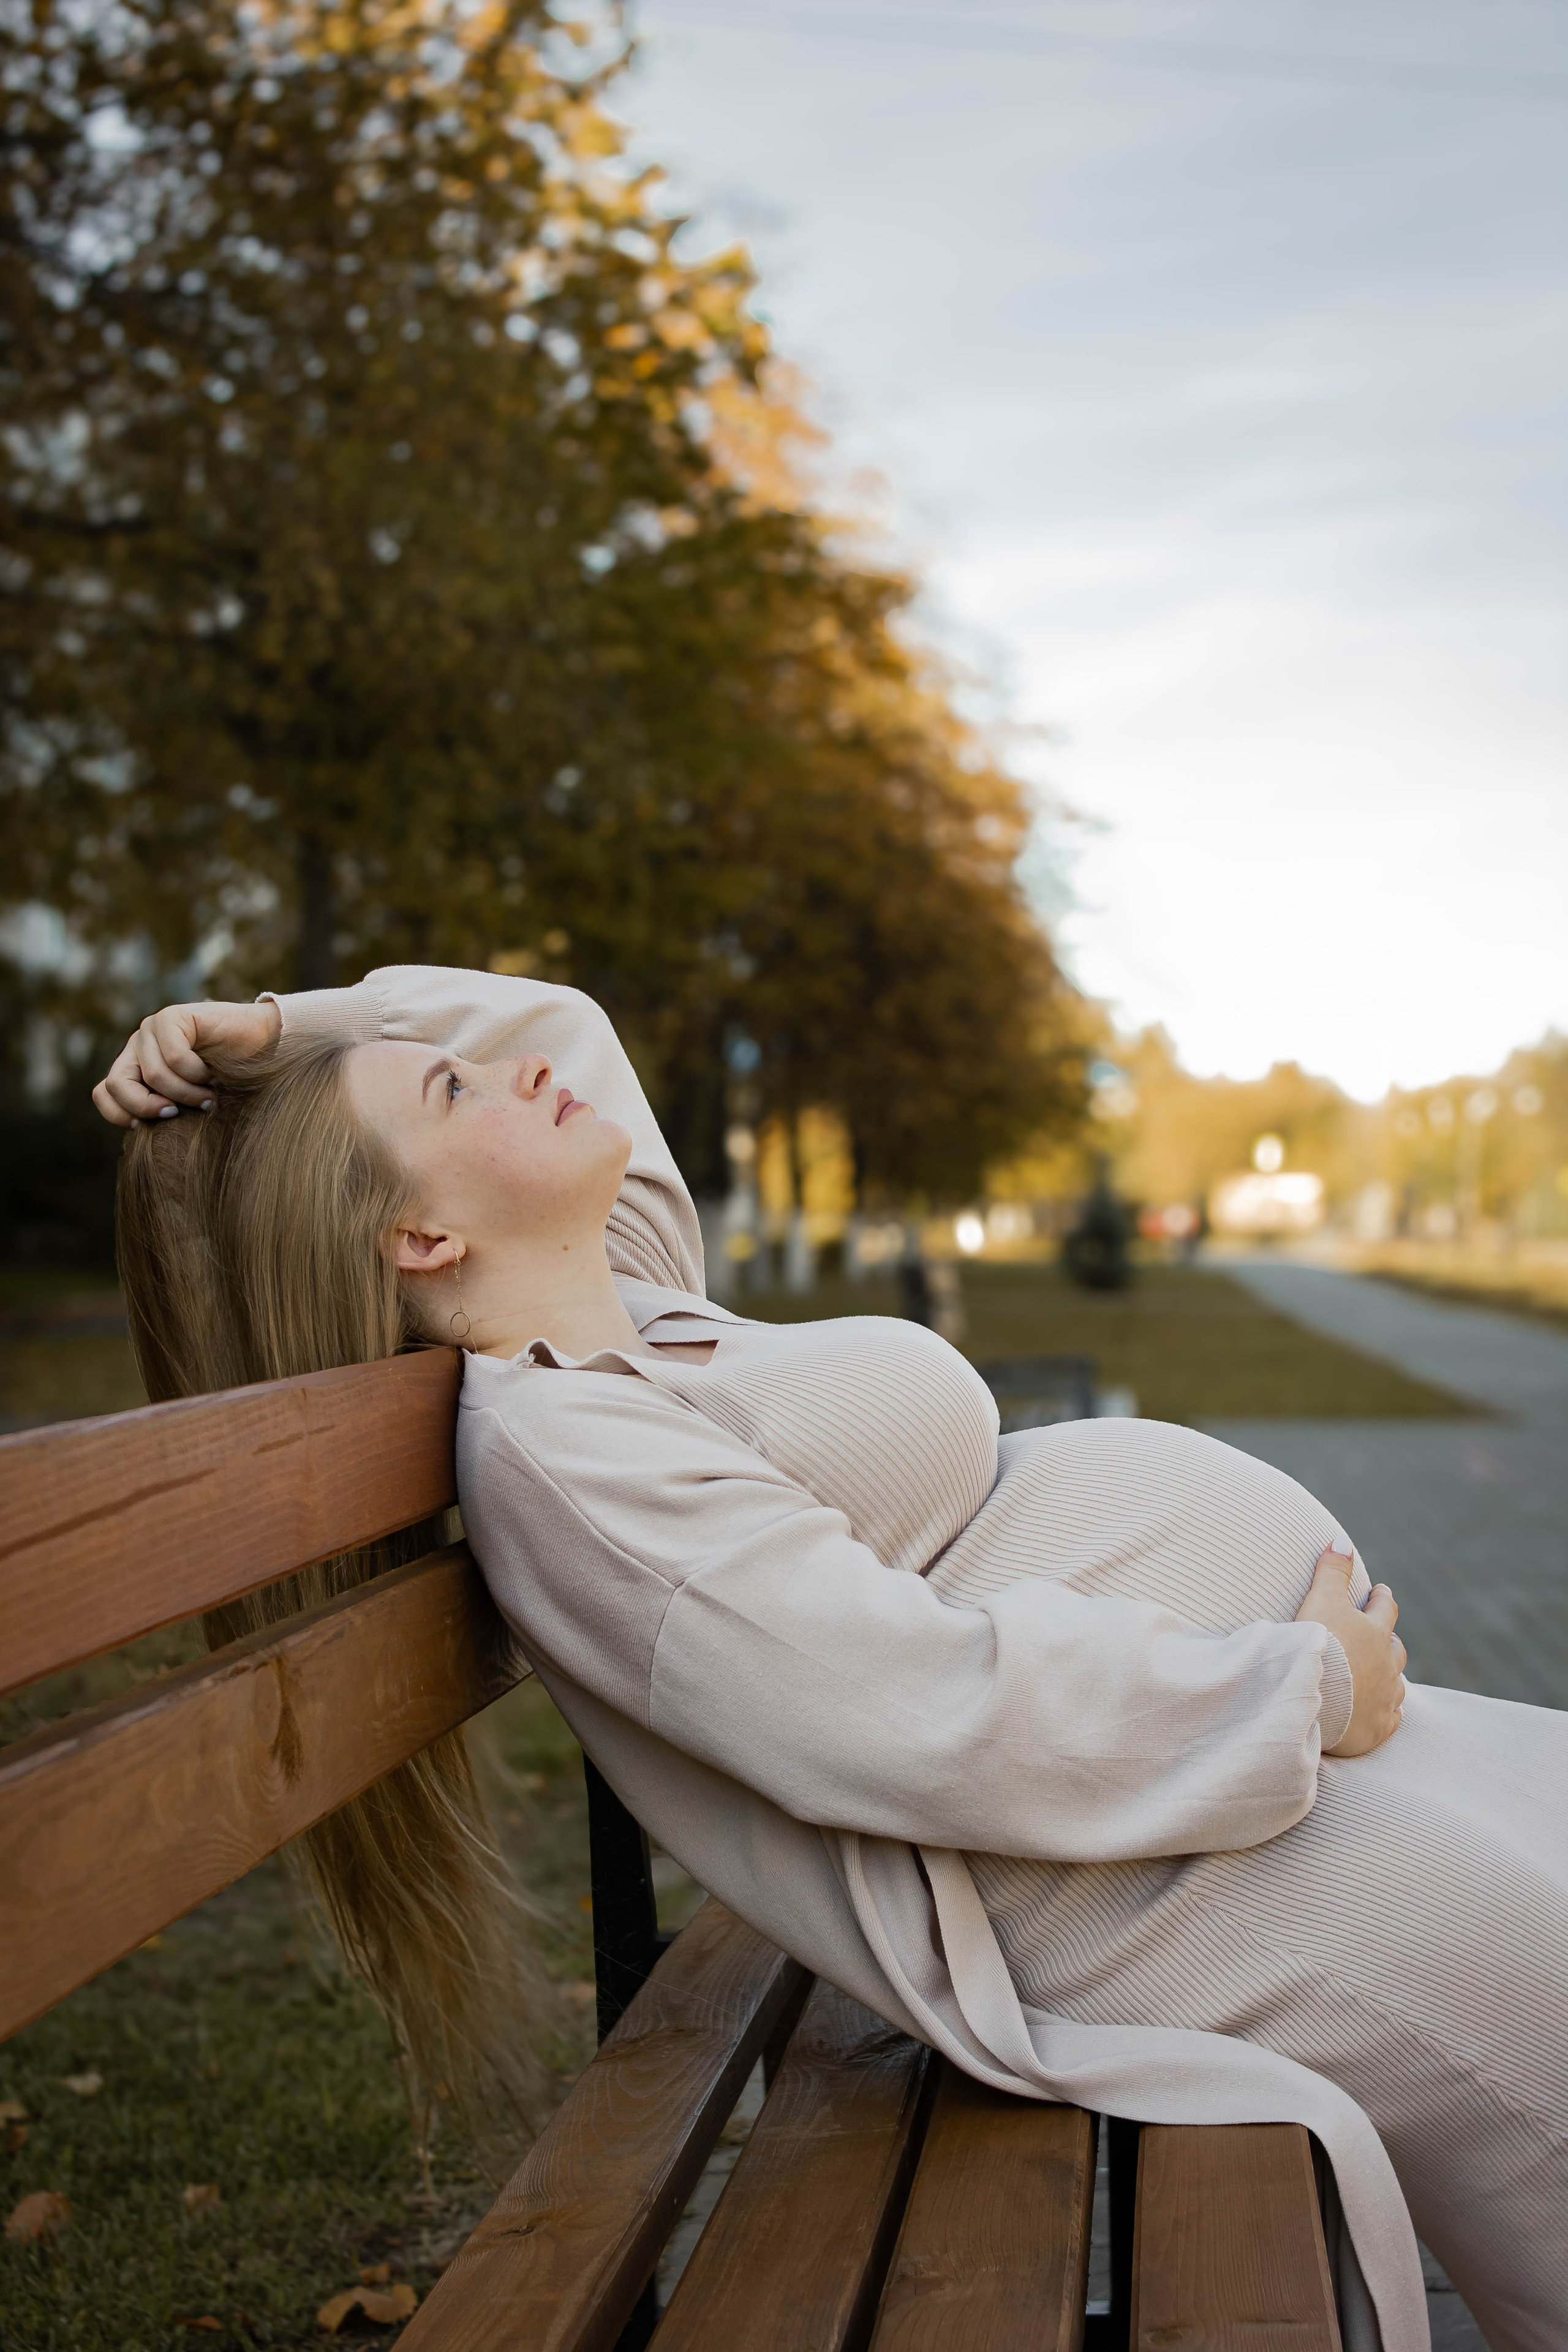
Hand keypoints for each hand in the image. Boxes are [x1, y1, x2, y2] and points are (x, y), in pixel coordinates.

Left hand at [91, 998, 282, 1126]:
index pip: (103, 1093)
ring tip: (210, 1096)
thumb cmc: (229, 1080)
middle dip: (148, 1107)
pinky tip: (213, 1074)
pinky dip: (197, 1073)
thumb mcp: (187, 1103)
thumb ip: (160, 1109)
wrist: (265, 1048)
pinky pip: (175, 1057)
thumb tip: (138, 1128)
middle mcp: (139, 1046)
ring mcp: (153, 1028)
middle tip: (179, 1113)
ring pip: (153, 1075)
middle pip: (117, 1084)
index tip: (157, 1124)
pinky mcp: (173, 1016)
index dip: (123, 1115)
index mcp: (136, 1066)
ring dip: (186, 1093)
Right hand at [1295, 1547, 1406, 1758]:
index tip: (1381, 1592)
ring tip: (1380, 1674)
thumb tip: (1342, 1540)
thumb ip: (1332, 1570)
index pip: (1386, 1609)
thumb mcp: (1321, 1599)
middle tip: (1382, 1636)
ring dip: (1389, 1677)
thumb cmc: (1317, 1645)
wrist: (1313, 1696)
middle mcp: (1387, 1665)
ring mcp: (1385, 1698)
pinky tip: (1385, 1712)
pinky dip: (1388, 1712)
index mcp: (1375, 1633)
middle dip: (1389, 1641)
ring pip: (1396, 1684)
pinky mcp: (1377, 1728)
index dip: (1382, 1599)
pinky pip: (1391, 1719)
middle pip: (1396, 1649)